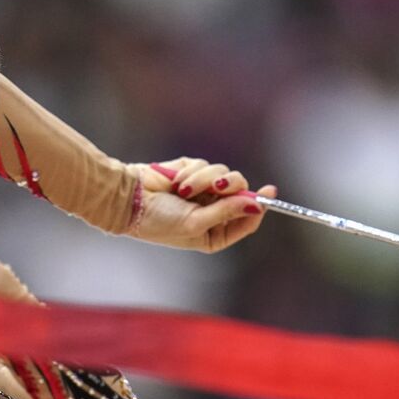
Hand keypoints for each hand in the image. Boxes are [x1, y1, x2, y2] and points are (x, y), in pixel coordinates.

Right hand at [130, 158, 275, 252]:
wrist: (129, 200)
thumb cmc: (159, 221)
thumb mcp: (196, 223)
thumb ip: (226, 212)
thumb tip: (256, 205)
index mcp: (216, 233)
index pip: (247, 219)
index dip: (259, 206)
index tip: (269, 191)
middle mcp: (213, 212)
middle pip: (240, 193)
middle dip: (230, 187)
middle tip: (218, 186)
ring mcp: (204, 192)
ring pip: (225, 176)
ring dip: (205, 179)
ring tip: (183, 189)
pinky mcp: (194, 173)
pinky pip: (207, 165)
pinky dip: (193, 171)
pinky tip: (177, 181)